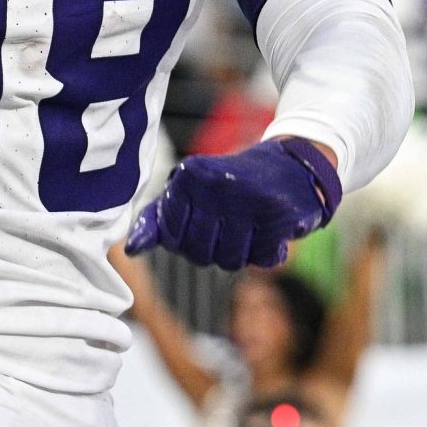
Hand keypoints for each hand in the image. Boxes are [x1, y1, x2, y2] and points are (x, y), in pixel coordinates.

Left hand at [125, 136, 341, 270]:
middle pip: (199, 254)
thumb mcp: (192, 192)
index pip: (172, 237)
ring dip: (241, 254)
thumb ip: (160, 219)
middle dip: (214, 250)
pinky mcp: (277, 213)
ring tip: (249, 228)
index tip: (203, 224)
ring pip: (230, 261)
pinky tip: (269, 231)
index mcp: (189, 176)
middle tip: (229, 229)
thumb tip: (131, 249)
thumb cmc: (234, 185)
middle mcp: (216, 185)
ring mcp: (247, 199)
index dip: (186, 241)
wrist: (294, 165)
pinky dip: (267, 253)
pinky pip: (262, 259)